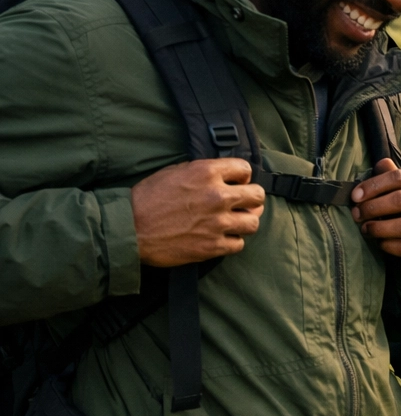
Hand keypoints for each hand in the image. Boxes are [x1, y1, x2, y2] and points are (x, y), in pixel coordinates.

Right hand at [131, 158, 265, 265]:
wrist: (128, 229)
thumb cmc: (147, 198)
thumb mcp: (174, 172)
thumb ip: (202, 171)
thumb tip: (222, 174)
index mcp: (207, 173)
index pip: (245, 169)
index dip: (242, 177)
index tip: (236, 183)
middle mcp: (217, 196)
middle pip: (257, 196)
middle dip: (251, 199)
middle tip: (242, 204)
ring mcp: (217, 223)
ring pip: (253, 222)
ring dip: (245, 222)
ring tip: (234, 222)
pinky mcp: (212, 246)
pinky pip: (239, 244)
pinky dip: (232, 242)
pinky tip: (222, 238)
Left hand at [351, 159, 400, 266]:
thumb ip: (395, 176)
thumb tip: (380, 163)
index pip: (400, 177)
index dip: (374, 185)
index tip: (355, 196)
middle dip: (373, 207)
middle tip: (357, 214)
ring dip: (378, 228)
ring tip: (366, 229)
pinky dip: (389, 245)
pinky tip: (381, 243)